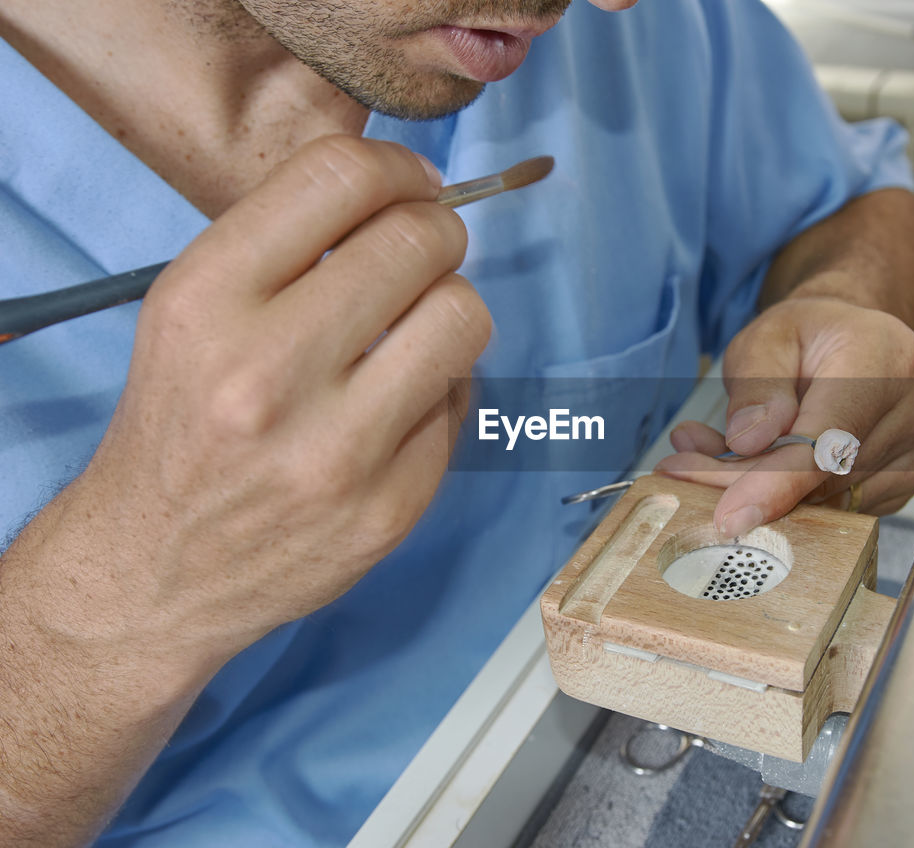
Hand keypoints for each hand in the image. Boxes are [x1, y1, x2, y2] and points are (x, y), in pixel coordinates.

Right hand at [21, 136, 489, 674]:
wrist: (155, 568)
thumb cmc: (182, 425)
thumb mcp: (192, 311)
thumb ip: (286, 242)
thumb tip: (405, 192)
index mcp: (206, 303)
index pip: (338, 179)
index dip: (398, 167)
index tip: (413, 184)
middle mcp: (266, 374)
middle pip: (418, 242)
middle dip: (437, 232)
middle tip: (425, 252)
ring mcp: (334, 451)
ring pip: (462, 317)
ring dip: (453, 305)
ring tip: (419, 324)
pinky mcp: (388, 509)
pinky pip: (460, 402)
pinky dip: (441, 389)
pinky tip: (398, 406)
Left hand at [654, 297, 913, 534]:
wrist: (855, 339)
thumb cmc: (809, 335)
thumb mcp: (765, 337)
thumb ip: (756, 386)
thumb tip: (750, 442)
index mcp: (884, 356)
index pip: (830, 438)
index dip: (777, 482)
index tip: (731, 515)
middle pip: (825, 476)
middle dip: (749, 482)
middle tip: (686, 467)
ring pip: (833, 499)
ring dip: (770, 491)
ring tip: (720, 454)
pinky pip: (847, 507)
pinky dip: (799, 498)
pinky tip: (768, 468)